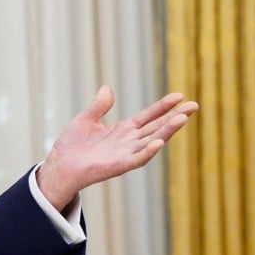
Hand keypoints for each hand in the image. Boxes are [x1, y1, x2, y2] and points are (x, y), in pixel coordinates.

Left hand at [35, 86, 197, 210]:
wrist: (60, 165)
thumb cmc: (71, 145)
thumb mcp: (85, 120)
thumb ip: (98, 106)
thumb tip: (107, 88)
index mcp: (124, 130)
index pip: (149, 116)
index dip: (163, 106)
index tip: (179, 96)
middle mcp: (129, 142)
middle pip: (157, 127)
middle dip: (175, 117)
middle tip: (194, 106)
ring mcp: (126, 154)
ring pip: (152, 141)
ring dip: (167, 131)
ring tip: (182, 119)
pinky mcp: (118, 166)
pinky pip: (137, 159)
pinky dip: (148, 151)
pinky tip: (158, 142)